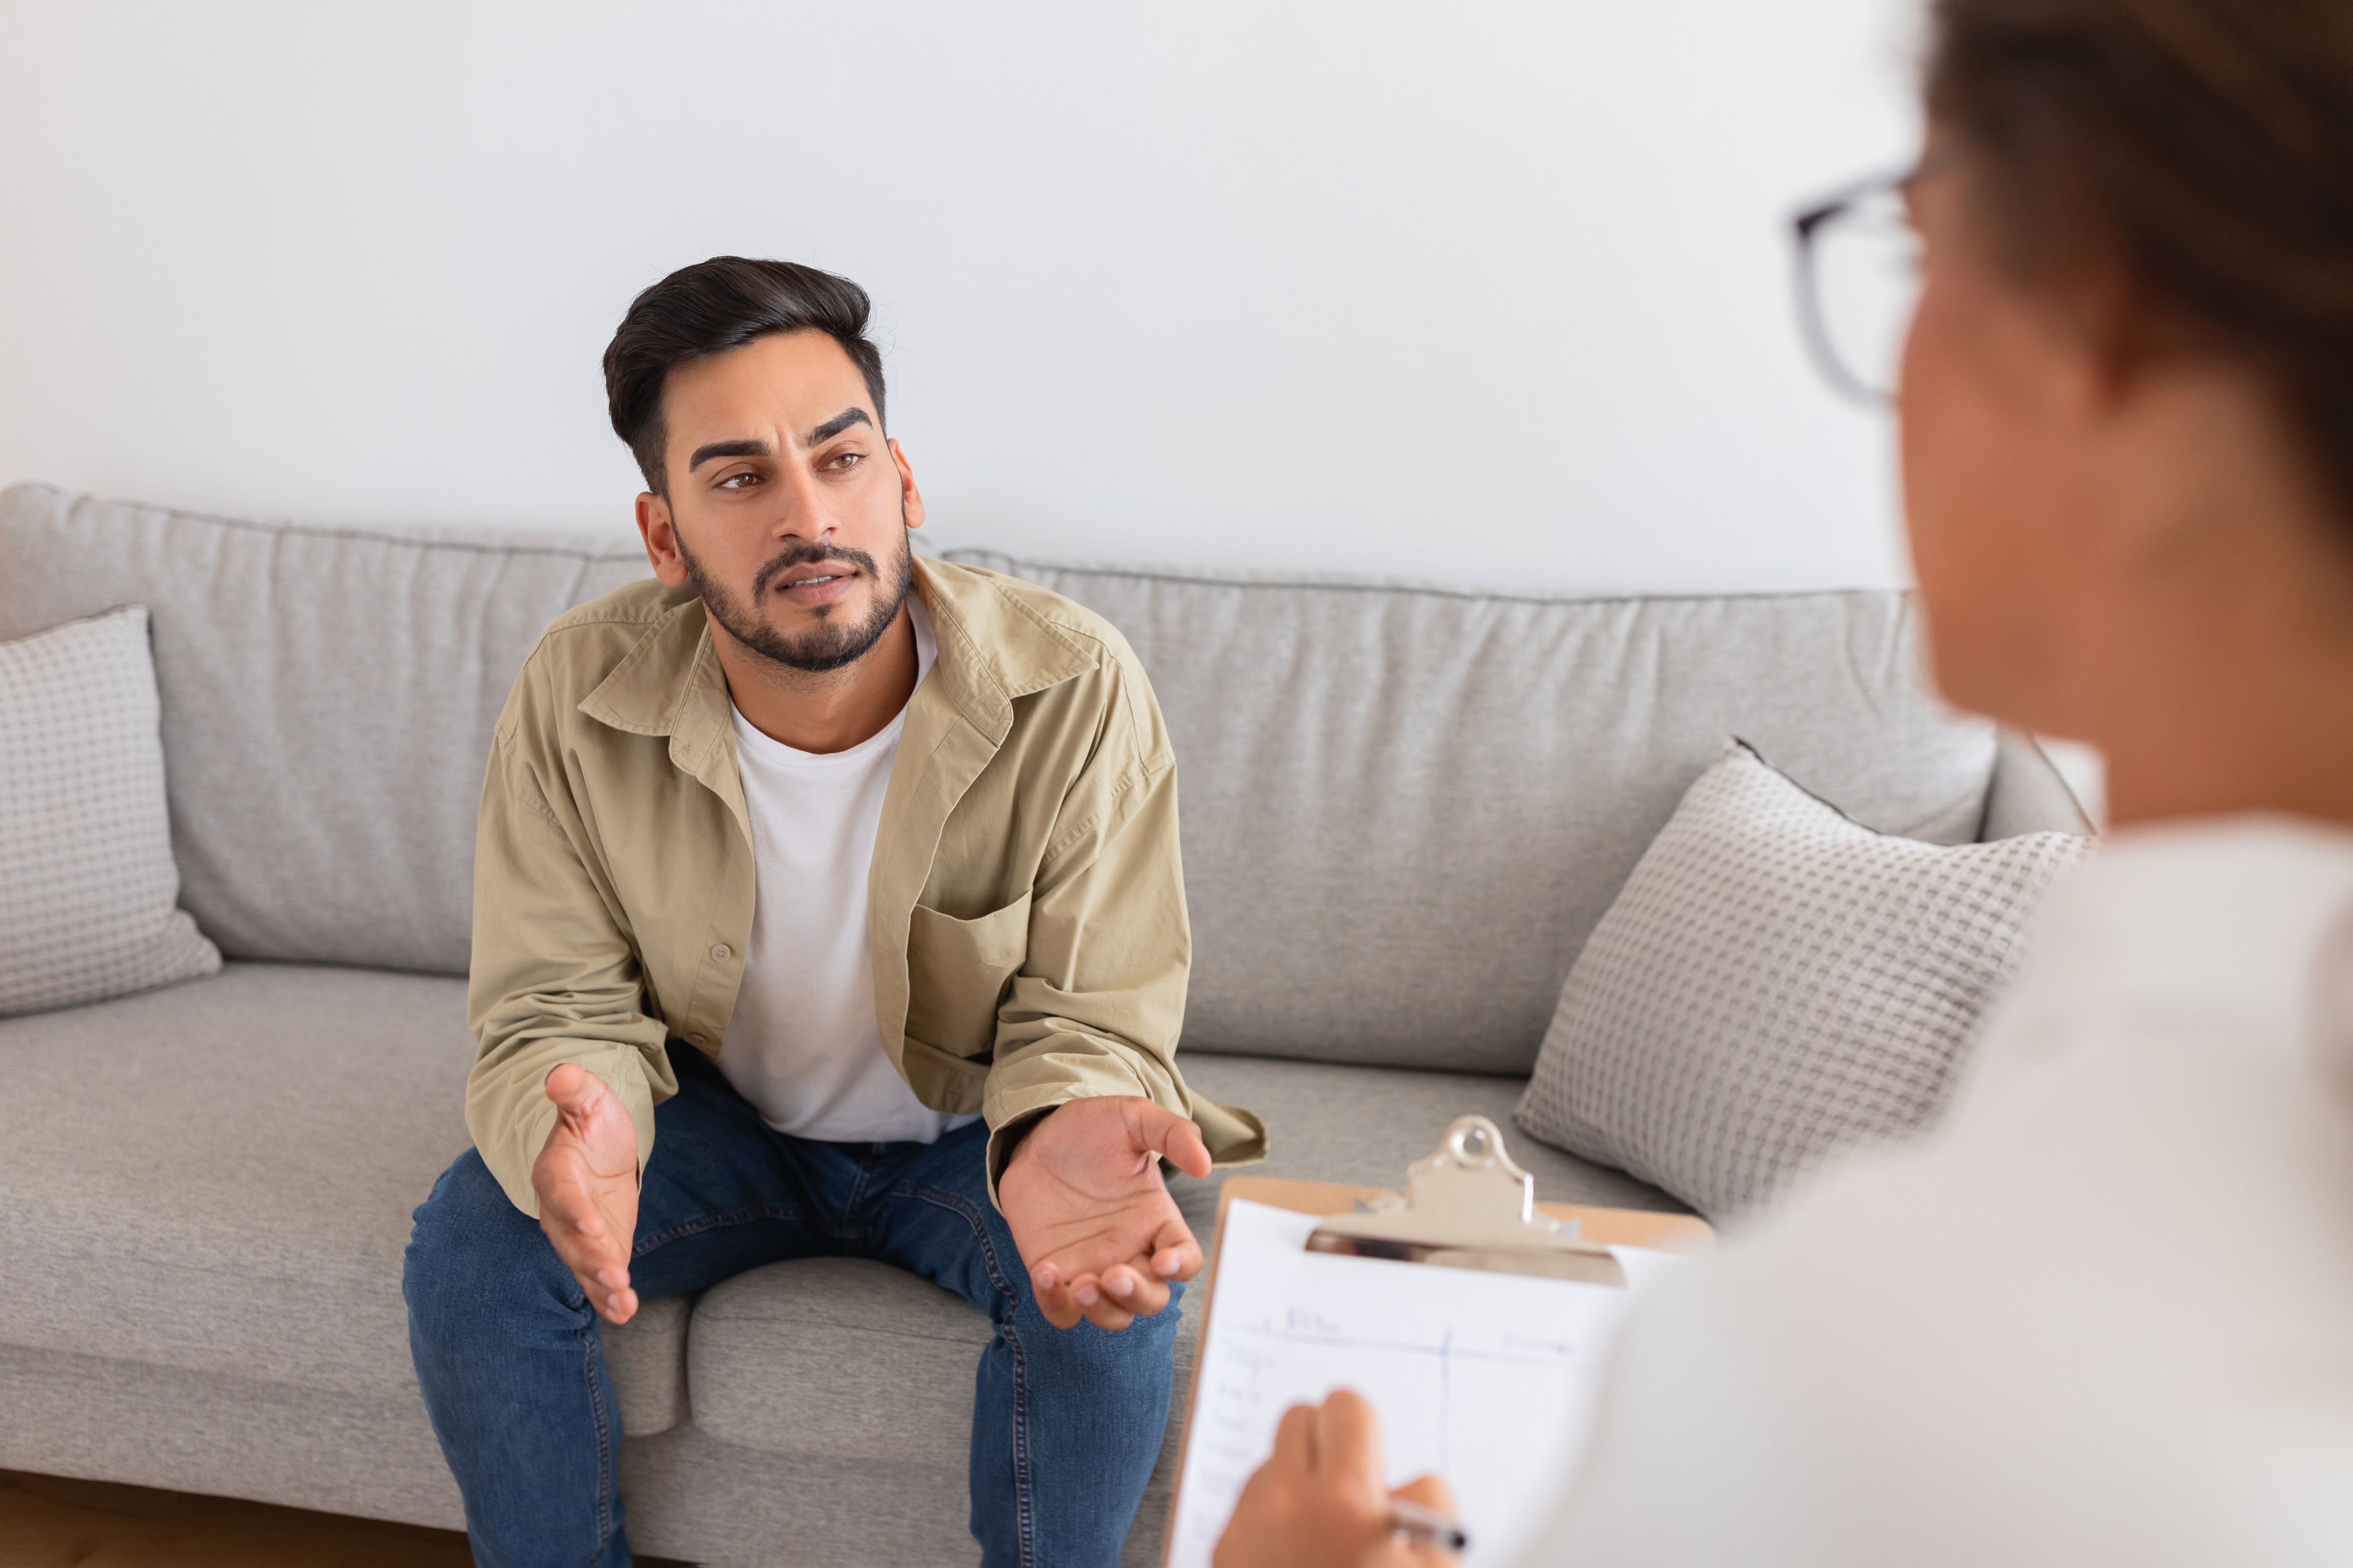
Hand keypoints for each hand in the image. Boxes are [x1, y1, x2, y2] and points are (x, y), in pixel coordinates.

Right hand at [531, 1063, 641, 1324]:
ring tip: (623, 1301)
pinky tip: (625, 1312)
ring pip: (585, 1264)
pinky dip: (609, 1298)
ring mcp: (579, 1236)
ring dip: (603, 1285)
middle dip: (592, 1259)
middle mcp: (562, 1211)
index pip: (562, 1194)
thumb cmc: (593, 1123)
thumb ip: (576, 1091)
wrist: (600, 1150)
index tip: (592, 1225)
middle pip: (573, 1239)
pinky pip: (599, 1277)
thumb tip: (560, 1074)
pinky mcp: (598, 1251)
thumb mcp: (590, 1102)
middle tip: (614, 1275)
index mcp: (556, 1173)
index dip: (575, 1210)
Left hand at [998, 1095, 1211, 1330]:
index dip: (1180, 1267)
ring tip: (1082, 1284)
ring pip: (1111, 1315)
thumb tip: (1204, 1163)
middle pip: (1150, 1299)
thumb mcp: (1133, 1118)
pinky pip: (1061, 1310)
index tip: (1162, 1260)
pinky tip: (1046, 1272)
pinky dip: (1056, 1304)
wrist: (1037, 1134)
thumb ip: (1172, 1133)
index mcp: (1156, 1221)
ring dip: (1101, 1309)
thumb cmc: (1091, 1128)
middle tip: (1114, 1275)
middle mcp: (1130, 1251)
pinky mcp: (1055, 1272)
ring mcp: (1092, 1266)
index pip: (1184, 1258)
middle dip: (1136, 1296)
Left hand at [1214, 1391, 1459, 1567]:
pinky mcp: (1222, 1555)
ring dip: (1299, 1483)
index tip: (1375, 1467)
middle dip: (1329, 1446)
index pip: (1346, 1406)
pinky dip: (1274, 1519)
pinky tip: (1297, 1561)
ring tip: (1326, 1539)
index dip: (1368, 1434)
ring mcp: (1245, 1530)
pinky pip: (1249, 1506)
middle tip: (1353, 1494)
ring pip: (1271, 1463)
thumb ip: (1427, 1506)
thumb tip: (1397, 1483)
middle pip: (1299, 1419)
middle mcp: (1283, 1506)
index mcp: (1343, 1503)